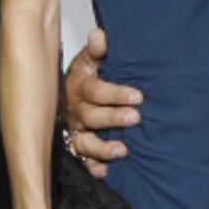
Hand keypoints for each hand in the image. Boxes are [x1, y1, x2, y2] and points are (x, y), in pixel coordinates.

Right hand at [63, 29, 142, 177]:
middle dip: (113, 118)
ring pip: (84, 142)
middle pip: (91, 116)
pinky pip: (82, 159)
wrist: (71, 94)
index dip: (115, 94)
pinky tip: (104, 172)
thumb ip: (97, 51)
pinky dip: (93, 167)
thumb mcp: (91, 61)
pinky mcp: (78, 146)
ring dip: (102, 147)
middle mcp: (75, 110)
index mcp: (79, 86)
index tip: (137, 96)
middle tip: (135, 118)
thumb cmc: (87, 76)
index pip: (95, 90)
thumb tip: (100, 36)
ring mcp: (76, 130)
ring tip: (122, 150)